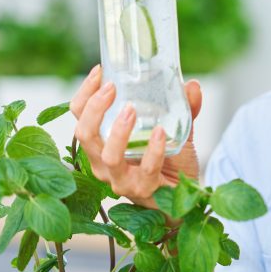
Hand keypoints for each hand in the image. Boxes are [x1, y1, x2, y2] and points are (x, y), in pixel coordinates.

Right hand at [70, 65, 203, 208]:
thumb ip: (182, 109)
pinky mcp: (143, 190)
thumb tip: (191, 85)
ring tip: (131, 109)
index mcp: (102, 145)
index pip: (80, 116)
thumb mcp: (174, 132)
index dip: (85, 93)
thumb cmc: (172, 166)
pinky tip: (161, 132)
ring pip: (107, 155)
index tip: (100, 71)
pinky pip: (144, 169)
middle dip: (94, 108)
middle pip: (84, 134)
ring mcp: (121, 179)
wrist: (187, 200)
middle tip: (112, 87)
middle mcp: (103, 163)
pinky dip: (152, 149)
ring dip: (118, 130)